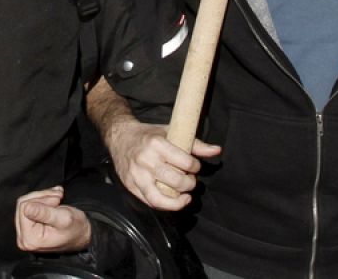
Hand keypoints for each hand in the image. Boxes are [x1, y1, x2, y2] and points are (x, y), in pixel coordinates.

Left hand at [14, 187, 91, 252]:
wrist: (82, 235)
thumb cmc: (76, 229)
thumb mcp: (64, 218)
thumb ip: (45, 213)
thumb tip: (26, 208)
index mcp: (31, 238)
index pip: (25, 206)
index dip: (43, 200)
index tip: (57, 202)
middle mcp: (24, 238)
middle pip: (23, 204)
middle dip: (43, 197)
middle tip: (58, 198)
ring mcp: (24, 233)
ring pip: (26, 202)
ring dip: (44, 197)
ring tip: (58, 199)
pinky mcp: (26, 228)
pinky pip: (28, 206)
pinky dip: (42, 200)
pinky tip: (54, 201)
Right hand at [103, 119, 217, 210]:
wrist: (120, 137)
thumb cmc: (148, 135)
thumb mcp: (171, 133)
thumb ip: (195, 144)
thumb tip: (217, 150)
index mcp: (157, 144)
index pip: (185, 163)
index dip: (195, 167)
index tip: (194, 167)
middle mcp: (146, 160)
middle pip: (176, 182)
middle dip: (189, 184)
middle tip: (190, 180)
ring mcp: (137, 175)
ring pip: (161, 198)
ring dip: (178, 201)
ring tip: (185, 196)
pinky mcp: (131, 186)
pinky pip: (150, 202)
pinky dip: (165, 205)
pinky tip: (173, 201)